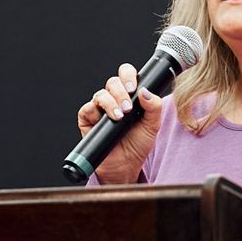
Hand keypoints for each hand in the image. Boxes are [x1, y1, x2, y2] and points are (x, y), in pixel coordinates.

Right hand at [74, 62, 164, 183]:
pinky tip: (107, 119)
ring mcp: (99, 108)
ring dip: (111, 102)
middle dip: (121, 92)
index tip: (134, 87)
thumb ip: (154, 107)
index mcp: (128, 95)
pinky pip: (87, 108)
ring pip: (101, 94)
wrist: (126, 165)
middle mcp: (113, 98)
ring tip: (120, 116)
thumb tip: (145, 92)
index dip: (128, 75)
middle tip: (128, 107)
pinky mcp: (87, 118)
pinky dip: (96, 111)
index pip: (126, 75)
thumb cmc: (138, 144)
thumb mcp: (152, 125)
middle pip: (113, 82)